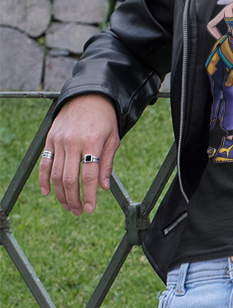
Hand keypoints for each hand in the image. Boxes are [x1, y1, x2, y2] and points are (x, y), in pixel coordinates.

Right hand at [38, 94, 119, 213]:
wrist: (87, 96)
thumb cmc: (104, 119)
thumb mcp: (112, 139)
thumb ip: (107, 163)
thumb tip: (103, 188)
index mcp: (92, 143)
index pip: (89, 176)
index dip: (89, 195)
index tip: (90, 209)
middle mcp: (73, 142)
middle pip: (70, 179)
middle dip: (74, 199)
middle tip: (78, 212)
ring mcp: (59, 140)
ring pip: (57, 174)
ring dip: (61, 194)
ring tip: (68, 206)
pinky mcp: (50, 138)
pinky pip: (45, 163)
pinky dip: (44, 179)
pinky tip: (47, 193)